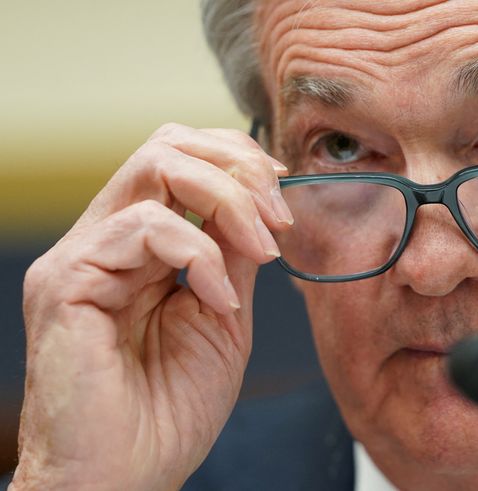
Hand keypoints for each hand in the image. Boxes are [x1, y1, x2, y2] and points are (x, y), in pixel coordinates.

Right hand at [10, 123, 291, 489]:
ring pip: (156, 165)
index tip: (285, 194)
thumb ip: (233, 256)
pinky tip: (221, 300)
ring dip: (230, 201)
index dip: (239, 161)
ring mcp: (83, 254)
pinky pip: (142, 226)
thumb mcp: (224, 317)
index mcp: (142, 246)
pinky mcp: (66, 279)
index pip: (181, 159)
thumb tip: (260, 205)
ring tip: (264, 251)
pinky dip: (199, 253)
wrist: (128, 475)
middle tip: (279, 214)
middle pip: (167, 144)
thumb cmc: (170, 410)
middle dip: (239, 165)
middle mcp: (107, 239)